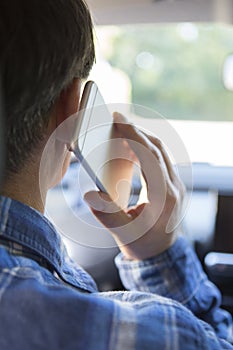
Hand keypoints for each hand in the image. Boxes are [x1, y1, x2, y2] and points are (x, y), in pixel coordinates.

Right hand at [84, 112, 184, 259]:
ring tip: (122, 128)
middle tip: (117, 118)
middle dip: (137, 131)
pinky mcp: (171, 183)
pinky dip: (145, 147)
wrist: (159, 254)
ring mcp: (175, 184)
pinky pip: (160, 158)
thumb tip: (89, 194)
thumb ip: (106, 214)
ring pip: (161, 151)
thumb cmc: (141, 244)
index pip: (152, 158)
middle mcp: (174, 187)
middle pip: (158, 149)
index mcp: (164, 197)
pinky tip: (132, 145)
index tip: (119, 122)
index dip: (135, 137)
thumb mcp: (122, 233)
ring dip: (142, 136)